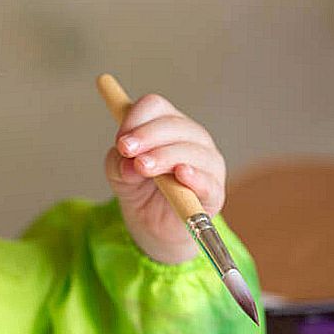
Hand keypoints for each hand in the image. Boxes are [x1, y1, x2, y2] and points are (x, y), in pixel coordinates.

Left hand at [104, 93, 226, 263]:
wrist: (154, 227)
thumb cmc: (140, 191)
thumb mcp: (120, 175)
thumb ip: (119, 164)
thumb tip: (129, 164)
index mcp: (167, 126)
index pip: (155, 106)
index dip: (134, 119)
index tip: (119, 140)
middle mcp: (192, 138)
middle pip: (172, 125)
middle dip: (146, 136)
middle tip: (126, 150)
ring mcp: (207, 163)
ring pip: (190, 150)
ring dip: (164, 156)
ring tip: (142, 167)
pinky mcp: (214, 192)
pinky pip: (208, 181)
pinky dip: (195, 177)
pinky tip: (181, 174)